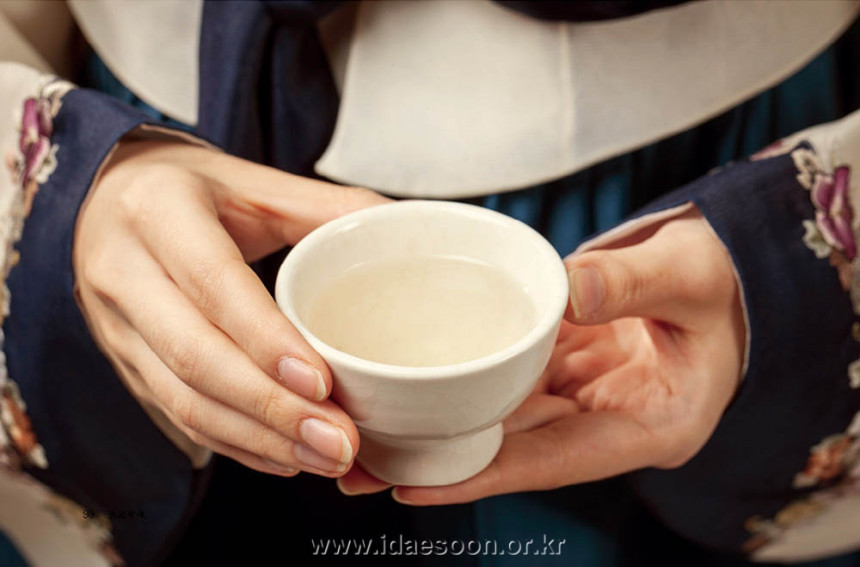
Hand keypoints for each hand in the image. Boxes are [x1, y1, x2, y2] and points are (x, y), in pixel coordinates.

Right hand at [74, 139, 389, 476]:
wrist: (105, 200)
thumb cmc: (190, 191)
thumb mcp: (253, 183)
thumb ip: (327, 205)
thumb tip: (403, 226)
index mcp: (159, 213)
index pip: (214, 284)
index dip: (266, 340)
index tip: (323, 384)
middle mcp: (124, 273)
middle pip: (195, 357)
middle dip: (272, 409)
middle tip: (340, 440)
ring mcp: (116, 327)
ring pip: (183, 400)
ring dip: (258, 439)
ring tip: (324, 457)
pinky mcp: (126, 364)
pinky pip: (177, 416)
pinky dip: (234, 443)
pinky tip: (284, 456)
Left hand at [338, 208, 745, 501]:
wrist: (726, 276)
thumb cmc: (722, 283)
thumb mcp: (689, 275)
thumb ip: (633, 283)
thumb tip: (569, 290)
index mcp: (649, 427)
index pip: (552, 464)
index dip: (482, 477)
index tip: (414, 488)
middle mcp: (605, 424)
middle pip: (512, 452)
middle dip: (439, 460)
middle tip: (360, 465)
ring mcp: (582, 399)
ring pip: (499, 420)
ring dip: (439, 425)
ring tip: (366, 432)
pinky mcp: (564, 369)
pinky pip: (505, 382)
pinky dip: (461, 384)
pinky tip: (413, 384)